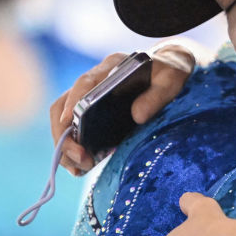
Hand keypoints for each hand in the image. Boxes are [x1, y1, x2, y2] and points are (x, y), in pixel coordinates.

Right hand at [50, 44, 194, 174]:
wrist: (171, 68)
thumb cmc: (171, 72)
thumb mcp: (172, 79)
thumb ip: (158, 94)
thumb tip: (138, 116)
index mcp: (112, 66)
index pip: (85, 82)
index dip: (73, 102)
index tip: (68, 121)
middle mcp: (95, 80)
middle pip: (63, 106)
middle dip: (65, 135)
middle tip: (80, 159)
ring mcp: (90, 98)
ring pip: (63, 121)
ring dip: (65, 146)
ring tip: (79, 169)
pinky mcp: (93, 113)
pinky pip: (73, 131)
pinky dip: (73, 149)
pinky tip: (81, 168)